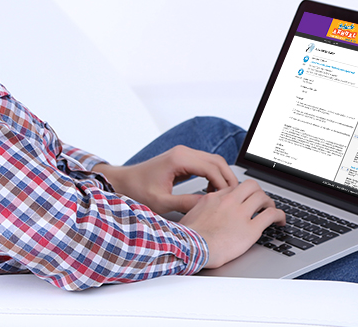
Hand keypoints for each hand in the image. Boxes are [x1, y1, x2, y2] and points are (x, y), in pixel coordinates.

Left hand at [93, 145, 238, 214]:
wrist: (124, 181)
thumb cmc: (138, 190)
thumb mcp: (162, 202)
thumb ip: (186, 203)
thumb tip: (208, 206)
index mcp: (179, 159)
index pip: (212, 168)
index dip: (224, 184)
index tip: (229, 200)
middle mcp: (183, 152)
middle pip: (217, 161)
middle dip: (228, 179)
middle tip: (233, 198)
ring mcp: (183, 153)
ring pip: (213, 161)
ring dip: (222, 177)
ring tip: (224, 196)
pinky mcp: (182, 159)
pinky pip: (205, 164)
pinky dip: (213, 176)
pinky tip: (212, 191)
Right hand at [179, 180, 285, 268]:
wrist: (191, 247)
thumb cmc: (187, 237)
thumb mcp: (190, 215)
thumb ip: (201, 209)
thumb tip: (203, 213)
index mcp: (214, 198)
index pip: (234, 188)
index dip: (241, 194)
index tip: (244, 201)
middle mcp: (229, 201)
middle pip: (251, 186)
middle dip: (258, 192)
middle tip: (261, 202)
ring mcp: (241, 214)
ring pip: (262, 197)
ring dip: (269, 203)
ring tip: (271, 210)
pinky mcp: (250, 229)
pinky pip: (271, 215)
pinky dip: (279, 216)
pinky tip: (281, 221)